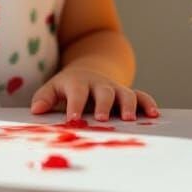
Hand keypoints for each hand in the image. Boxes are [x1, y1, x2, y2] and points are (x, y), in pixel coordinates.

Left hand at [30, 66, 159, 121]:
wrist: (88, 71)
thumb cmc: (67, 87)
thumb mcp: (53, 88)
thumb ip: (44, 98)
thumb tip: (37, 109)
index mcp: (79, 83)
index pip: (76, 93)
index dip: (75, 106)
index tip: (72, 120)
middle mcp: (99, 84)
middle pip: (103, 91)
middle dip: (103, 105)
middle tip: (101, 119)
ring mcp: (115, 88)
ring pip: (125, 93)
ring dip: (128, 105)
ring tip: (130, 119)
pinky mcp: (127, 94)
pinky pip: (141, 96)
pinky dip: (148, 104)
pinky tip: (154, 115)